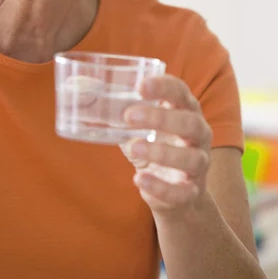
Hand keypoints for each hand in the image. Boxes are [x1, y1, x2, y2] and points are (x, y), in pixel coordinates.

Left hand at [121, 75, 211, 217]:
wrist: (173, 188)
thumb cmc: (152, 143)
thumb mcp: (137, 124)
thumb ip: (116, 107)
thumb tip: (78, 87)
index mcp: (185, 110)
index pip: (181, 92)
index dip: (164, 86)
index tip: (141, 86)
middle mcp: (198, 134)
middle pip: (190, 123)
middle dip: (160, 118)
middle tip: (129, 116)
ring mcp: (199, 164)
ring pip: (192, 158)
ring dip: (161, 152)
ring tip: (133, 148)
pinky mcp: (192, 191)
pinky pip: (182, 192)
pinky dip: (161, 187)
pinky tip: (139, 179)